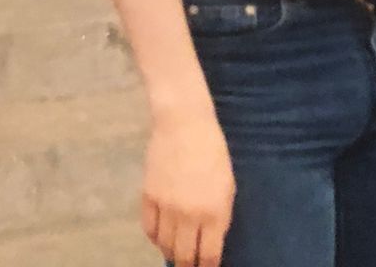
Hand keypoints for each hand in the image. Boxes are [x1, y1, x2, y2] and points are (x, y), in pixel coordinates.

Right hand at [142, 107, 235, 266]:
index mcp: (214, 210)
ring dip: (171, 252)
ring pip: (165, 245)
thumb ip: (221, 214)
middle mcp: (189, 214)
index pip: (208, 255)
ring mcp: (167, 207)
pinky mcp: (148, 198)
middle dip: (187, 266)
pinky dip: (155, 237)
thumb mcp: (227, 183)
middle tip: (188, 266)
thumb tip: (212, 240)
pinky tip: (161, 236)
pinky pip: (149, 230)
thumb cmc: (213, 150)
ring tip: (176, 252)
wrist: (185, 123)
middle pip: (183, 256)